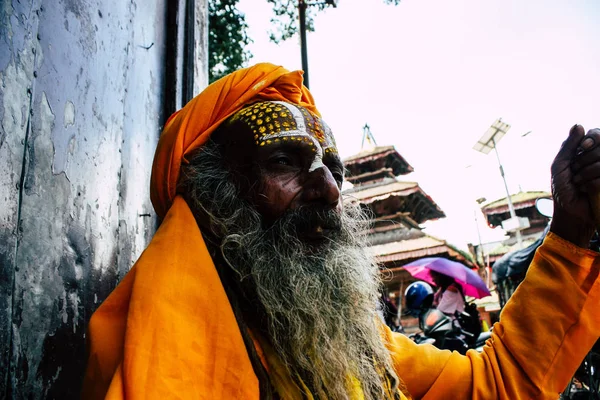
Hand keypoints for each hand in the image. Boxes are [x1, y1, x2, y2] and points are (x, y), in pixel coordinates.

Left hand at [550, 125, 599, 247]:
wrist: (569, 211)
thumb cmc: (562, 188)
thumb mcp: (560, 165)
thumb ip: (569, 146)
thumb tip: (579, 124)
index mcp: (587, 150)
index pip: (597, 133)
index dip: (593, 138)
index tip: (584, 146)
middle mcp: (599, 157)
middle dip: (584, 160)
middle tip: (575, 172)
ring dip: (586, 173)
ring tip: (578, 183)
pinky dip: (591, 184)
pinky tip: (586, 190)